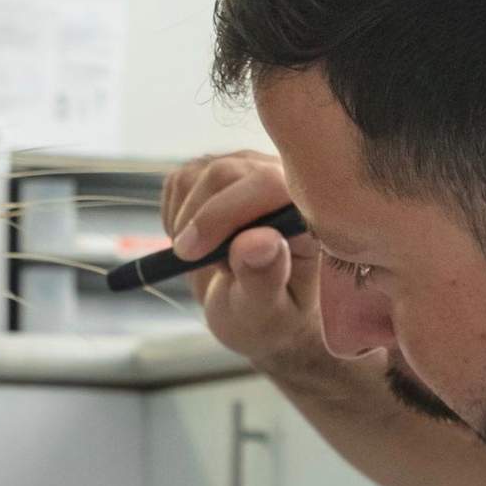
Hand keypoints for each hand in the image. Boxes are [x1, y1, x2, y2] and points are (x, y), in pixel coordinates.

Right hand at [161, 151, 321, 375]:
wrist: (255, 309)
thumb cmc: (270, 315)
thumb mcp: (266, 313)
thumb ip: (265, 279)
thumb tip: (260, 240)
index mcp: (310, 213)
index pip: (267, 186)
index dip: (223, 214)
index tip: (191, 254)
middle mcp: (285, 180)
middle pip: (224, 174)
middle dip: (199, 222)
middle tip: (191, 262)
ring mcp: (251, 169)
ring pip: (196, 175)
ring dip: (186, 222)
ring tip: (208, 258)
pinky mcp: (220, 169)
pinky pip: (179, 181)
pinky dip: (175, 216)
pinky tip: (199, 242)